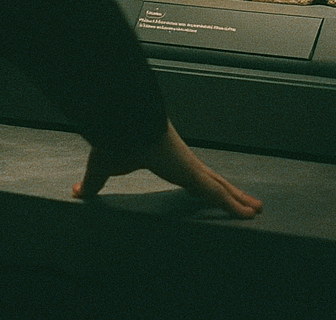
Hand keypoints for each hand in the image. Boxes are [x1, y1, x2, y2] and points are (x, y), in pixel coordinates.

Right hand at [72, 121, 262, 218]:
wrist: (123, 120)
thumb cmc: (115, 139)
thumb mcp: (103, 168)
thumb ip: (94, 183)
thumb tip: (77, 193)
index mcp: (166, 163)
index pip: (190, 178)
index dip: (202, 185)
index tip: (211, 190)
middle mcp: (184, 164)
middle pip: (212, 182)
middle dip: (229, 192)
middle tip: (248, 203)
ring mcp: (191, 168)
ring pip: (221, 188)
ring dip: (238, 199)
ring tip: (257, 210)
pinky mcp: (193, 174)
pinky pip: (218, 194)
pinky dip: (234, 205)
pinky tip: (249, 214)